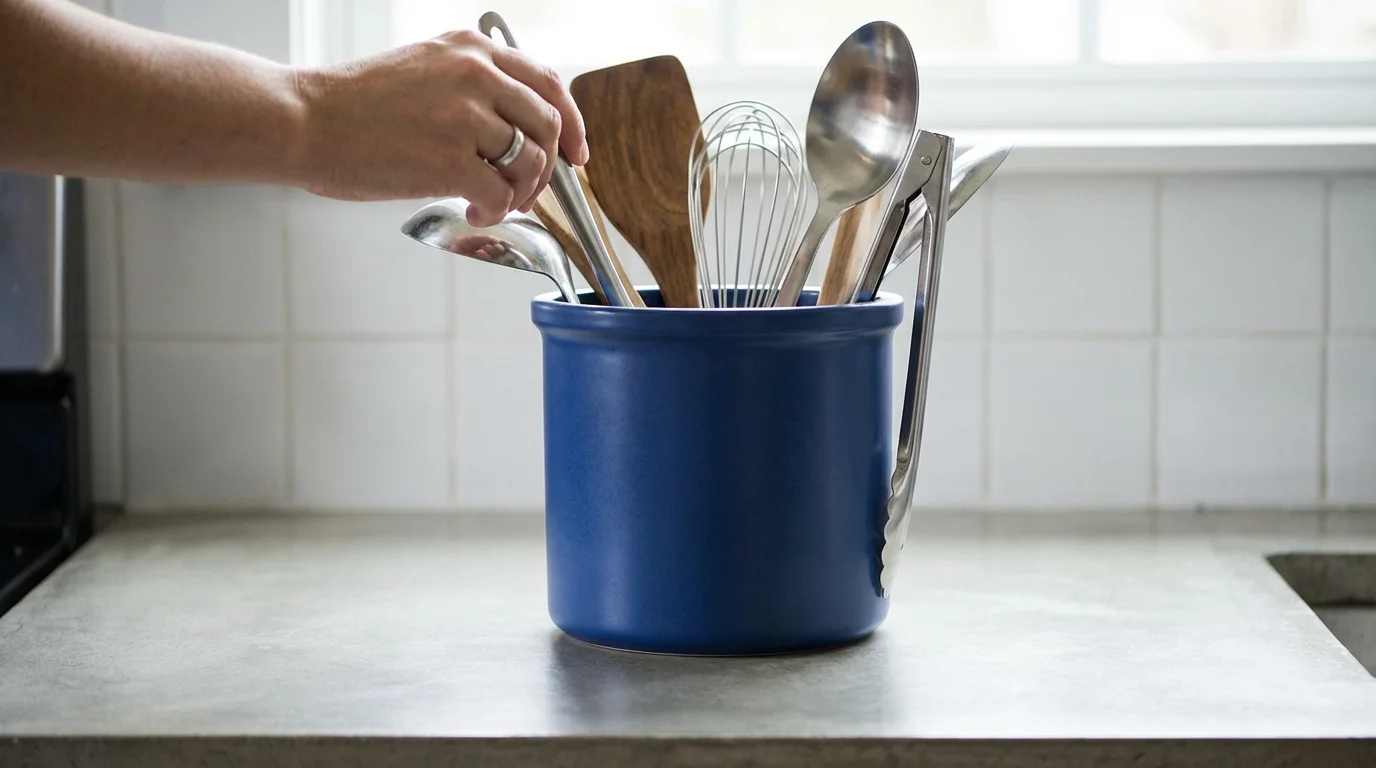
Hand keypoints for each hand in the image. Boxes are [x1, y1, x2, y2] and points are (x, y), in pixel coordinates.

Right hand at [293, 29, 587, 226]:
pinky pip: (502, 194)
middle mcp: (476, 75)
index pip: (548, 82)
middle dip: (548, 166)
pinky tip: (475, 210)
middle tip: (529, 190)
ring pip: (531, 162)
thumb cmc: (354, 107)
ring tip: (494, 201)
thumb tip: (516, 131)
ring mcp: (466, 117)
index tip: (576, 152)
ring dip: (522, 192)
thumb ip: (473, 88)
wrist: (303, 120)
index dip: (572, 122)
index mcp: (472, 49)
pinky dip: (496, 210)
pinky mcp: (452, 160)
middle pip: (548, 124)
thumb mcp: (425, 70)